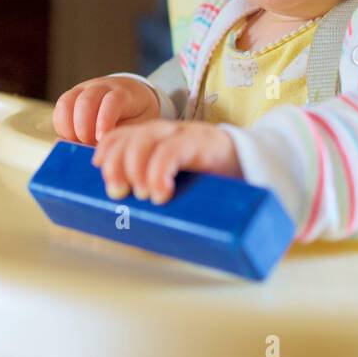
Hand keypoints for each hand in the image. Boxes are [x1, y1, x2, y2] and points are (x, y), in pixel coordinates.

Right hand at [53, 77, 160, 144]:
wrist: (134, 99)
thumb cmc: (137, 118)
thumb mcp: (137, 127)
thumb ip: (120, 137)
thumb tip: (97, 151)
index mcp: (124, 93)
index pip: (112, 101)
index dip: (104, 120)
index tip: (101, 139)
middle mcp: (102, 87)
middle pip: (86, 100)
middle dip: (83, 126)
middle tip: (88, 144)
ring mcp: (84, 90)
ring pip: (67, 101)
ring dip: (69, 127)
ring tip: (78, 143)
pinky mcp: (72, 97)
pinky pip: (59, 108)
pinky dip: (61, 126)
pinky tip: (70, 139)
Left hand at [91, 120, 240, 204]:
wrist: (255, 164)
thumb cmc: (211, 181)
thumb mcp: (177, 181)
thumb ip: (155, 190)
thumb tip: (128, 225)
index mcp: (155, 138)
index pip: (119, 136)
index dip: (105, 153)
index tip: (102, 174)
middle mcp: (166, 131)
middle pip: (128, 139)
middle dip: (115, 166)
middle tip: (118, 194)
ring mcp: (184, 134)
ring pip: (145, 140)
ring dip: (135, 169)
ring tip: (143, 196)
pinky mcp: (201, 143)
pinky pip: (172, 149)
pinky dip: (159, 171)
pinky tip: (161, 192)